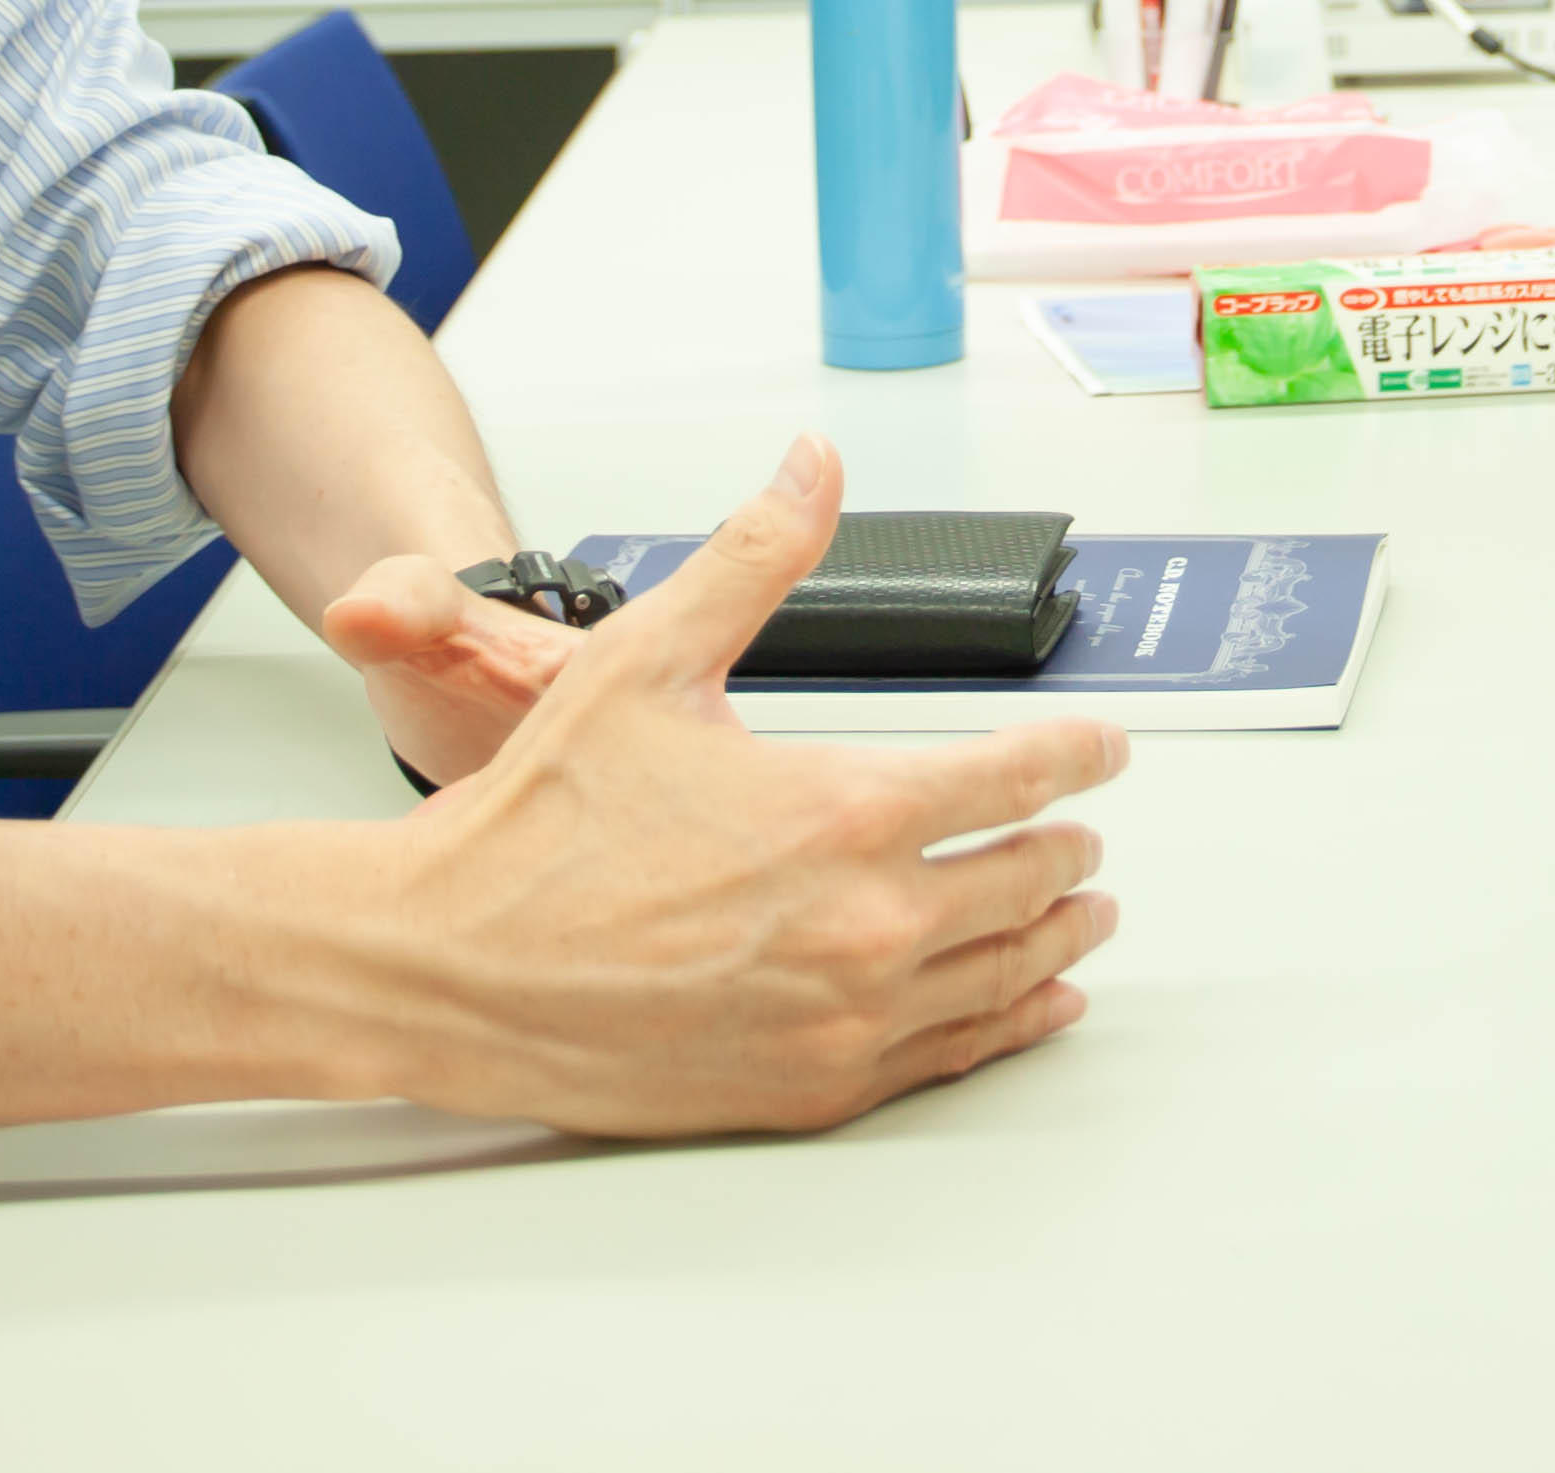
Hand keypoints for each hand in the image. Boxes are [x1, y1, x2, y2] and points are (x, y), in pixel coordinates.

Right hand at [366, 433, 1126, 1135]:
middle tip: (1084, 835)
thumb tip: (812, 468)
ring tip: (1083, 916)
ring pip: (1003, 974)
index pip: (1016, 778)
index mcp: (846, 813)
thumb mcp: (646, 658)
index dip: (1076, 758)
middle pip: (1024, 881)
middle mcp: (867, 925)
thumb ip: (754, 559)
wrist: (450, 967)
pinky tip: (1032, 1006)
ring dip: (1058, 937)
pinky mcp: (814, 1086)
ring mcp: (846, 1018)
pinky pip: (951, 1056)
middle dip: (1067, 850)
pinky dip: (1008, 1025)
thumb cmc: (538, 825)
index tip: (1104, 752)